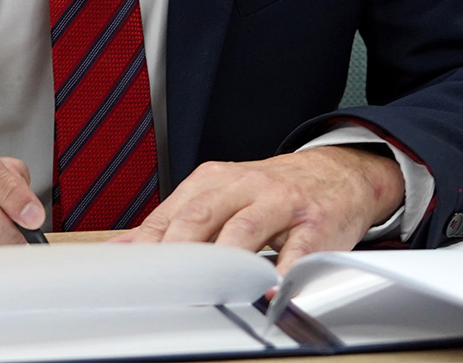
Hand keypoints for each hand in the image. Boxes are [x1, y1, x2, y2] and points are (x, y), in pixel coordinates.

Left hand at [110, 146, 403, 272]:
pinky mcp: (316, 224)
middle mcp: (247, 185)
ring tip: (208, 289)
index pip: (175, 211)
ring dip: (224, 262)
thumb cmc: (272, 190)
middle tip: (163, 283)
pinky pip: (298, 250)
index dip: (151, 243)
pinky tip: (269, 290)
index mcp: (217, 179)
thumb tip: (124, 246)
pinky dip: (283, 272)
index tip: (135, 272)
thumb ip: (176, 218)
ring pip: (245, 229)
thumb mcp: (222, 192)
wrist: (338, 173)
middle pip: (203, 215)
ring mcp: (282, 202)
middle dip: (179, 249)